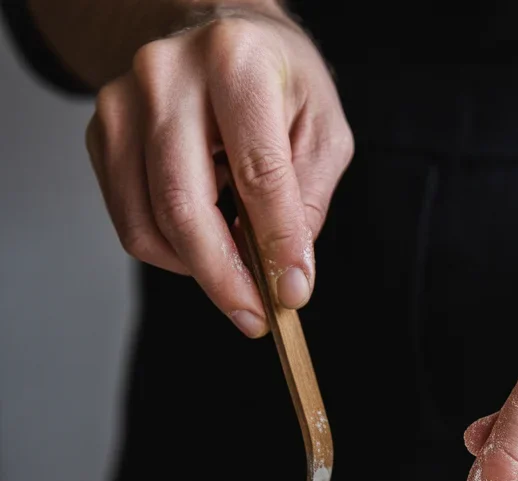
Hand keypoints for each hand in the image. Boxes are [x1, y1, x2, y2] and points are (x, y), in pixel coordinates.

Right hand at [85, 7, 352, 336]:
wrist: (213, 29)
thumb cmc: (275, 80)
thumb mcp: (321, 128)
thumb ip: (308, 200)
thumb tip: (287, 275)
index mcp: (235, 61)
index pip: (257, 174)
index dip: (277, 244)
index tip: (292, 294)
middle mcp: (167, 75)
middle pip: (184, 206)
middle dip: (224, 277)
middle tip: (254, 317)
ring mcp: (123, 103)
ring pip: (148, 224)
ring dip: (197, 269)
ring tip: (237, 273)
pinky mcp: (101, 134)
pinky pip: (131, 221)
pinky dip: (171, 250)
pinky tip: (205, 237)